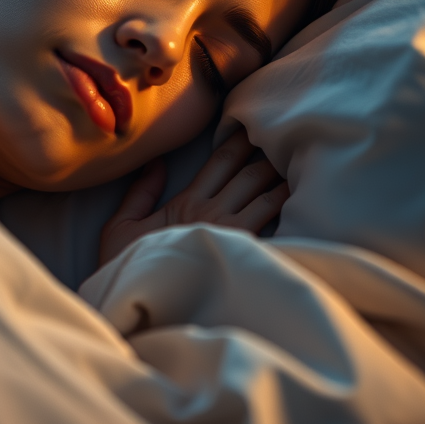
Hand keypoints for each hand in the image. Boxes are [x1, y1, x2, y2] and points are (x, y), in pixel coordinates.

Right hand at [98, 128, 288, 266]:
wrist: (134, 299)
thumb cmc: (126, 265)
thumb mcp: (122, 224)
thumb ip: (142, 191)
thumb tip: (157, 162)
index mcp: (187, 202)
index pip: (220, 162)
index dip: (239, 140)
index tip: (254, 124)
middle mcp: (213, 213)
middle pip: (250, 175)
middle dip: (269, 154)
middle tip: (289, 135)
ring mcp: (230, 234)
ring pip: (267, 198)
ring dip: (284, 181)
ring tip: (303, 165)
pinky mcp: (241, 255)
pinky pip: (271, 230)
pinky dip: (287, 215)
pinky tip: (302, 205)